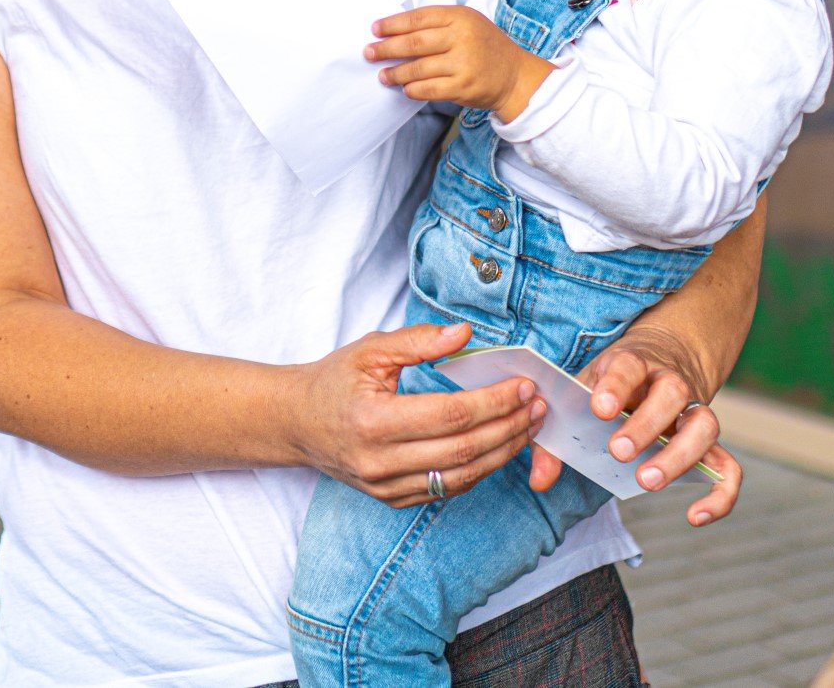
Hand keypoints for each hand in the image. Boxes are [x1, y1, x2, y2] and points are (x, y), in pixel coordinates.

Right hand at [292, 319, 546, 507]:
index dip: (493, 401)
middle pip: (463, 450)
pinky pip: (448, 489)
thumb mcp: (370, 349)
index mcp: (373, 421)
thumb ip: (419, 340)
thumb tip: (465, 333)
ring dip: (503, 452)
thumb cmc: (333, 380)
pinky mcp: (393, 500)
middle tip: (538, 404)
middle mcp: (381, 462)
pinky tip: (500, 446)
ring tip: (529, 425)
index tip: (523, 384)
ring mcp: (387, 487)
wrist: (296, 422)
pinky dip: (480, 469)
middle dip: (509, 426)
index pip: (451, 416)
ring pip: (462, 477)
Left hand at [366, 5, 551, 118]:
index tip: (375, 29)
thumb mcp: (467, 22)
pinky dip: (413, 90)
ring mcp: (464, 63)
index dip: (393, 24)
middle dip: (386, 48)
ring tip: (383, 75)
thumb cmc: (484, 46)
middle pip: (414, 43)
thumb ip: (438, 23)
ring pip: (419, 69)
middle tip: (369, 52)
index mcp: (460, 17)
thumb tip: (396, 30)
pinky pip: (430, 89)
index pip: (418, 18)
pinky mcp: (464, 87)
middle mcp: (462, 38)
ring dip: (396, 73)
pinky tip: (405, 89)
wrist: (515, 75)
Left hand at [527, 326, 740, 525]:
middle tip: (618, 451)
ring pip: (705, 424)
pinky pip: (728, 467)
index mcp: (633, 362)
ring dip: (679, 455)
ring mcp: (693, 411)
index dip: (615, 385)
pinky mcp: (709, 442)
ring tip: (646, 480)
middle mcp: (670, 381)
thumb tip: (540, 480)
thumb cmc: (609, 387)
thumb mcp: (580, 395)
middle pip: (672, 392)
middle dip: (646, 424)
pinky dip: (720, 494)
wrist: (659, 359)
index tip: (599, 408)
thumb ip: (555, 438)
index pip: (628, 365)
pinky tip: (694, 517)